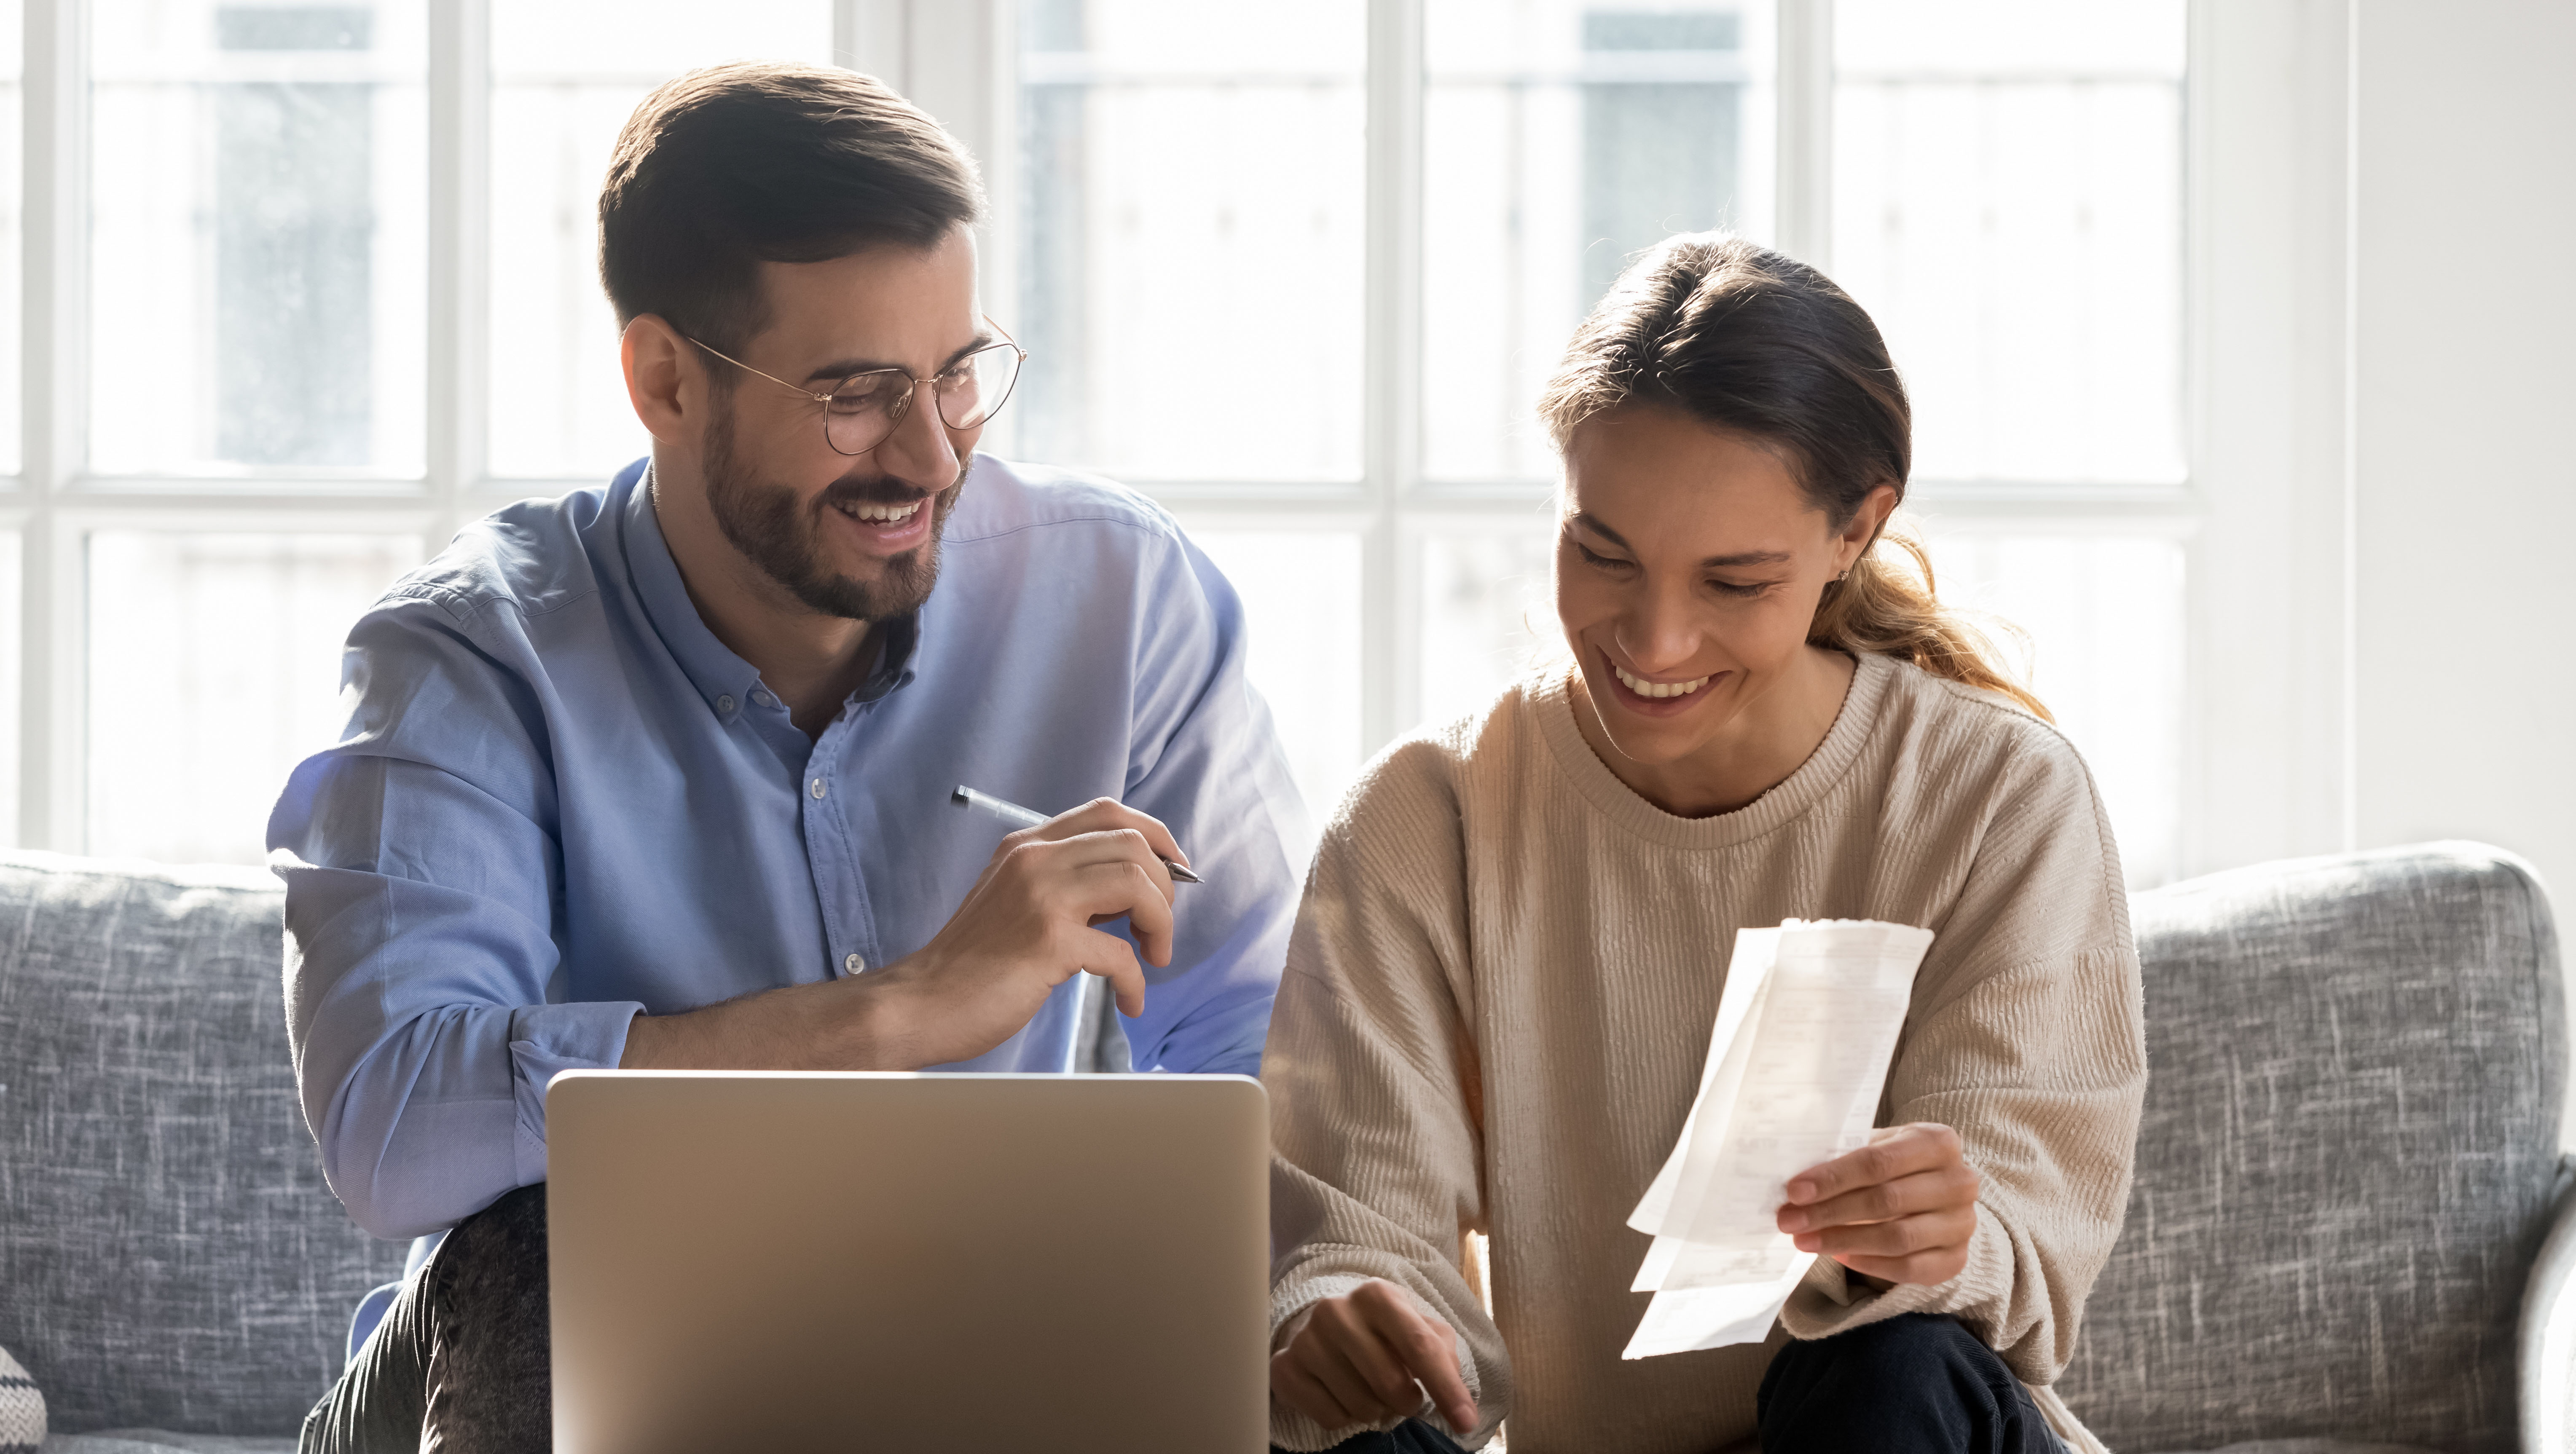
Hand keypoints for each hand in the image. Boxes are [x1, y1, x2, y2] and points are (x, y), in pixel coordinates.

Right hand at [618, 798, 1184, 1073]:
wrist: (922, 1002)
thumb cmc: (974, 963)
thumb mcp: (1018, 901)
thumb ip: (1067, 885)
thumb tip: (1134, 891)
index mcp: (1028, 845)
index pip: (1110, 812)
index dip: (1156, 836)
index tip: (1176, 871)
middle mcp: (1034, 859)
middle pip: (1133, 842)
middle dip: (1165, 885)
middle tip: (1160, 926)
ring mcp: (1040, 897)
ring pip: (1136, 883)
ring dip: (1160, 924)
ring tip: (1152, 958)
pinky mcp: (1045, 942)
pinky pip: (1120, 953)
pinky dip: (1135, 980)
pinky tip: (1130, 1000)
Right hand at [1270, 1280, 1477, 1437]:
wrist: (1328, 1328)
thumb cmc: (1386, 1333)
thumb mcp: (1420, 1330)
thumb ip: (1444, 1358)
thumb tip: (1458, 1405)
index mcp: (1377, 1294)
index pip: (1420, 1347)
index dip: (1447, 1389)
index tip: (1466, 1422)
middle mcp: (1336, 1310)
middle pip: (1391, 1384)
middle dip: (1408, 1402)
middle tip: (1405, 1395)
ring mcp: (1306, 1340)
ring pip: (1362, 1406)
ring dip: (1377, 1410)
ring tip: (1371, 1389)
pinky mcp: (1285, 1368)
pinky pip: (1331, 1418)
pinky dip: (1346, 1417)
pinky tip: (1342, 1394)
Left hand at [1775, 1122, 1979, 1285]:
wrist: (1938, 1192)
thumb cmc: (1896, 1164)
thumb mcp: (1878, 1146)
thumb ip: (1845, 1157)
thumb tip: (1795, 1183)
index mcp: (1939, 1142)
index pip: (1878, 1162)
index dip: (1833, 1178)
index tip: (1794, 1191)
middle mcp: (1959, 1182)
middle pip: (1886, 1200)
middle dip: (1830, 1212)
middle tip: (1790, 1220)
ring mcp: (1962, 1224)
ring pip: (1896, 1238)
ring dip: (1843, 1240)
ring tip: (1805, 1240)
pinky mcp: (1956, 1259)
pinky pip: (1909, 1268)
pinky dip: (1870, 1264)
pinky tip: (1840, 1255)